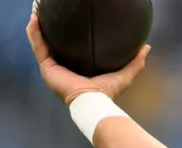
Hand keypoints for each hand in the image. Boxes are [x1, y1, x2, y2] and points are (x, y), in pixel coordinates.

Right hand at [26, 13, 150, 105]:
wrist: (92, 102)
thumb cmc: (107, 93)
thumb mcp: (124, 74)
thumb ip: (135, 62)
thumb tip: (146, 47)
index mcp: (76, 72)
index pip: (70, 52)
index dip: (67, 38)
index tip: (69, 24)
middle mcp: (62, 70)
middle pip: (53, 46)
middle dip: (50, 31)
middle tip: (50, 15)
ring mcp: (52, 69)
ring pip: (41, 44)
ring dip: (38, 28)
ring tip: (37, 12)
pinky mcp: (47, 68)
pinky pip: (38, 46)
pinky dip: (34, 33)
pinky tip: (34, 19)